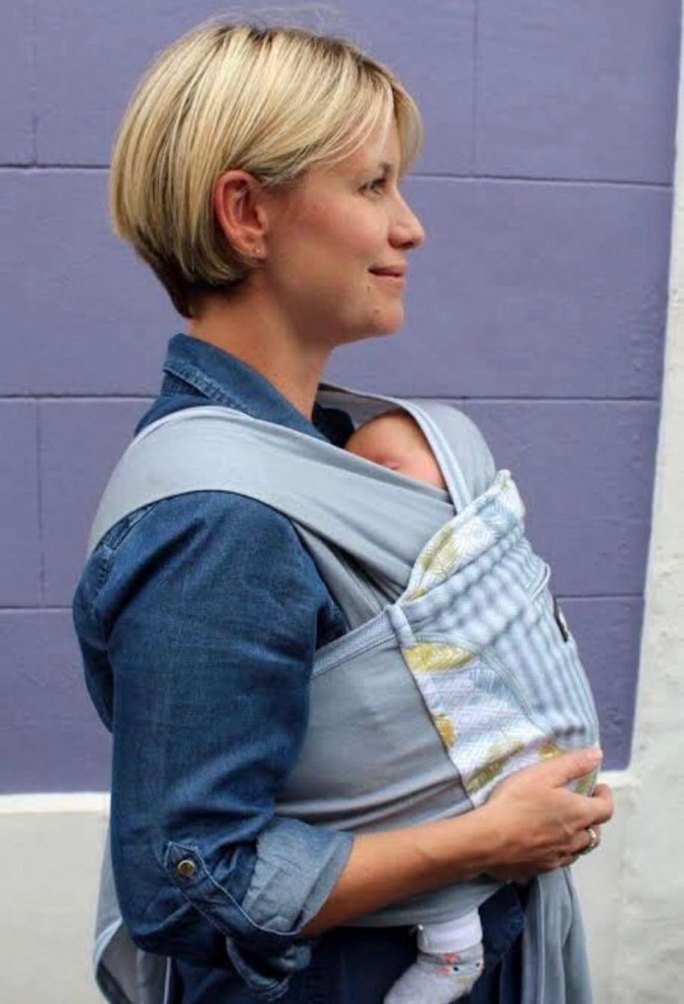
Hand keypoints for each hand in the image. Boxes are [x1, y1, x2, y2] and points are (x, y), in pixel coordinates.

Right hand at [481, 748, 611, 880]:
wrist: (488, 839)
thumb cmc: (515, 802)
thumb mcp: (543, 774)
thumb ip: (572, 764)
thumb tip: (597, 755)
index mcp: (577, 815)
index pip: (606, 809)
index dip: (606, 797)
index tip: (599, 788)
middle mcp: (573, 840)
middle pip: (595, 833)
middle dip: (592, 819)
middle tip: (581, 806)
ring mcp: (557, 858)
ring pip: (578, 850)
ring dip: (578, 838)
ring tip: (565, 826)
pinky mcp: (539, 870)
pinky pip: (558, 861)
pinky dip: (559, 851)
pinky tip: (544, 844)